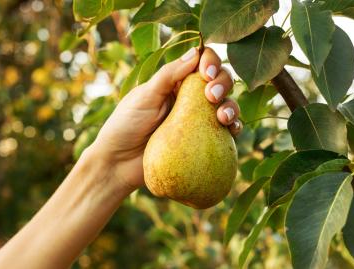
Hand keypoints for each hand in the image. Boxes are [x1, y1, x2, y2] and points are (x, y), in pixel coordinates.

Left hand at [89, 47, 241, 191]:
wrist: (119, 163)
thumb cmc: (126, 125)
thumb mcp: (144, 96)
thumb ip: (169, 75)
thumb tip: (196, 52)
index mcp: (175, 81)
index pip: (200, 63)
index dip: (210, 62)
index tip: (206, 73)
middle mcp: (190, 97)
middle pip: (219, 81)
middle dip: (222, 83)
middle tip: (211, 96)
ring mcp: (198, 120)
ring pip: (226, 105)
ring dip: (231, 106)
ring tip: (222, 117)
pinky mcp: (203, 141)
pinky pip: (225, 132)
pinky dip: (234, 128)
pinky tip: (231, 130)